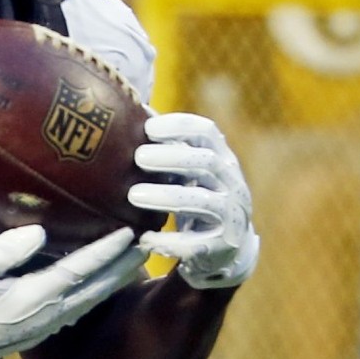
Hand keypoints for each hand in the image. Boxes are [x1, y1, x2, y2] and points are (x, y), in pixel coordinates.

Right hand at [0, 225, 146, 358]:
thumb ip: (6, 250)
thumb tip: (39, 234)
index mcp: (35, 297)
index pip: (81, 270)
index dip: (107, 251)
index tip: (129, 231)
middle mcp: (50, 312)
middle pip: (99, 286)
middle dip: (126, 264)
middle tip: (151, 241)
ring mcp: (49, 322)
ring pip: (94, 297)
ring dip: (117, 277)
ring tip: (137, 257)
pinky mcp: (44, 326)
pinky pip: (82, 304)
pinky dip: (100, 288)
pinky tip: (107, 278)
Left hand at [128, 113, 258, 289]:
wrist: (224, 248)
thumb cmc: (191, 197)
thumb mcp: (185, 170)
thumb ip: (164, 147)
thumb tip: (127, 110)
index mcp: (221, 159)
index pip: (207, 132)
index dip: (180, 126)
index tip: (149, 127)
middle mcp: (232, 183)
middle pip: (208, 163)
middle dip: (172, 158)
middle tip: (138, 158)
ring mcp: (232, 216)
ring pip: (205, 202)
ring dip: (167, 197)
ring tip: (133, 195)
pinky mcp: (222, 247)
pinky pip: (197, 245)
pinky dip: (170, 241)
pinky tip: (144, 237)